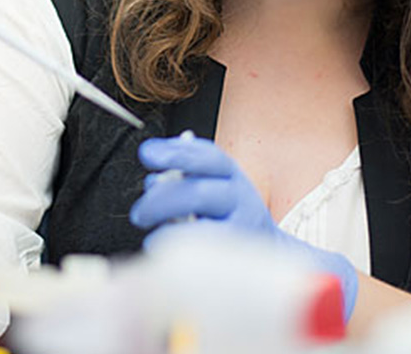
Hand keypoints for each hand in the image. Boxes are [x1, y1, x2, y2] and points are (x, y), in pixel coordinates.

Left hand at [130, 132, 360, 318]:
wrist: (270, 250)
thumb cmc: (230, 215)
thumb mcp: (214, 185)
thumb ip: (183, 178)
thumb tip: (152, 183)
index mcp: (229, 175)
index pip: (205, 156)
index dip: (175, 152)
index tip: (148, 154)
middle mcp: (238, 198)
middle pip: (197, 192)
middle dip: (160, 200)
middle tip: (140, 212)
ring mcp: (240, 229)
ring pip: (202, 227)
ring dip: (170, 230)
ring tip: (153, 233)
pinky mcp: (236, 258)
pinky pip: (203, 255)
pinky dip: (180, 251)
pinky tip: (168, 250)